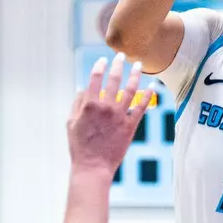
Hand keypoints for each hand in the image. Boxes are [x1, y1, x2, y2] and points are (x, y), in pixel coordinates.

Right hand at [69, 51, 148, 174]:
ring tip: (138, 65)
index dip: (99, 66)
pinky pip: (141, 108)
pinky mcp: (130, 126)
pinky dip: (147, 96)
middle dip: (118, 65)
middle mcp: (105, 107)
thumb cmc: (79, 146)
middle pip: (114, 79)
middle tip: (121, 56)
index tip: (103, 60)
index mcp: (89, 104)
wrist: (93, 166)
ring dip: (135, 75)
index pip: (95, 78)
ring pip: (130, 90)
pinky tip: (151, 87)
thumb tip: (82, 89)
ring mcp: (119, 116)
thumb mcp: (71, 123)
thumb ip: (77, 104)